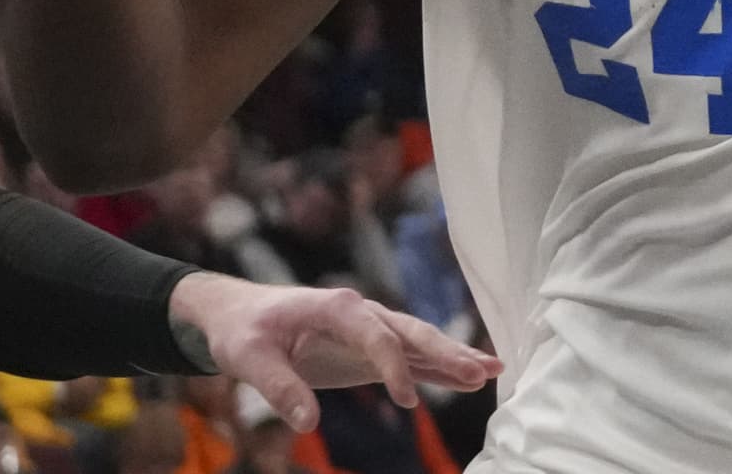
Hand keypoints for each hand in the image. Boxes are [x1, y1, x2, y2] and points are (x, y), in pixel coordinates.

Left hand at [167, 273, 498, 433]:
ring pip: (420, 343)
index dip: (396, 368)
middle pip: (414, 333)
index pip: (379, 336)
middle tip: (485, 371)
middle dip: (450, 352)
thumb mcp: (249, 357)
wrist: (238, 315)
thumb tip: (308, 423)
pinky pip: (410, 358)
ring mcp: (369, 331)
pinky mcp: (368, 351)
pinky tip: (466, 378)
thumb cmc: (243, 331)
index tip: (407, 401)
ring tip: (493, 371)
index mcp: (338, 308)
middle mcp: (363, 314)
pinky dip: (439, 368)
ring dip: (455, 358)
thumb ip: (279, 387)